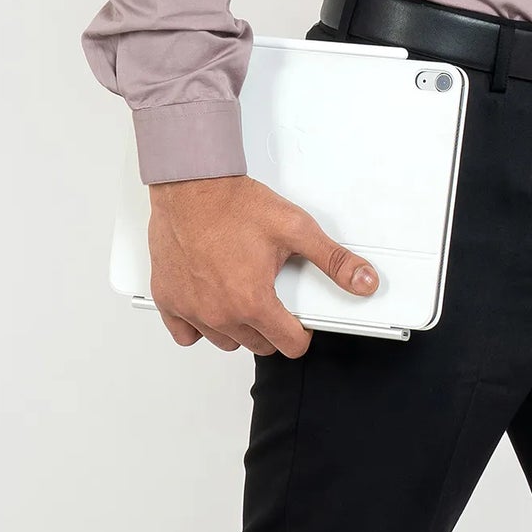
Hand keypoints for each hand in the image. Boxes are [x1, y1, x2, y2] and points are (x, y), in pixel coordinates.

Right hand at [146, 174, 378, 357]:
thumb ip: (333, 261)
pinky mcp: (167, 299)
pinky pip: (186, 334)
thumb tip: (364, 282)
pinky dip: (199, 326)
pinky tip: (209, 303)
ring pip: (225, 342)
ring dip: (238, 328)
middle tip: (271, 296)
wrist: (190, 184)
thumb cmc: (234, 204)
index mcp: (252, 301)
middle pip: (259, 346)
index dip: (302, 333)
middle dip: (272, 328)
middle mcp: (219, 313)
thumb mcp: (296, 229)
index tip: (299, 318)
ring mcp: (191, 310)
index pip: (290, 346)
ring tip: (242, 295)